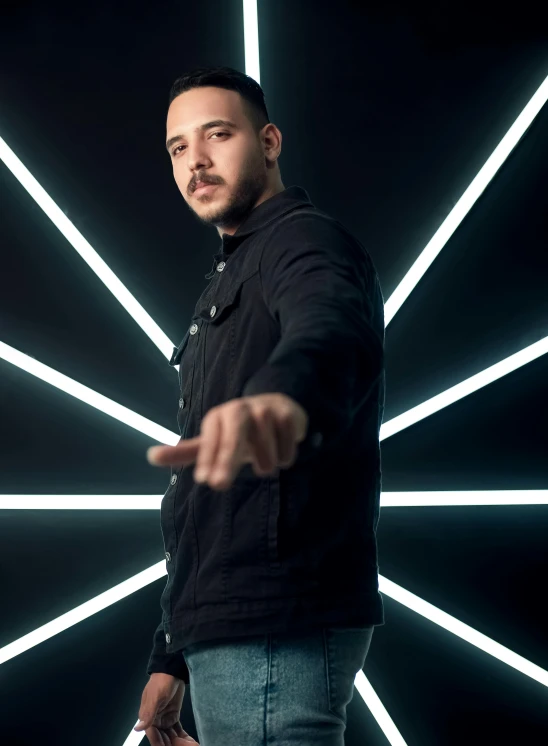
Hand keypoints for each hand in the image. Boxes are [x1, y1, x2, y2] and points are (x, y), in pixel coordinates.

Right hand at [134, 672, 197, 744]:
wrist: (172, 670)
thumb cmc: (161, 682)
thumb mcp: (155, 697)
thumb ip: (148, 714)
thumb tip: (137, 728)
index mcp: (148, 716)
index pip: (153, 735)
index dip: (159, 743)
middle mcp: (155, 720)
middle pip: (161, 737)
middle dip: (169, 743)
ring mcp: (165, 718)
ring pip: (170, 735)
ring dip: (177, 741)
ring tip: (185, 745)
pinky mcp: (174, 715)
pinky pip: (177, 729)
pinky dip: (182, 736)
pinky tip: (187, 741)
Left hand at [147, 393, 308, 490]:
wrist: (276, 409)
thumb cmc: (239, 432)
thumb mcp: (213, 442)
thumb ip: (185, 452)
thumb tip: (151, 456)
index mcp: (217, 418)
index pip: (210, 440)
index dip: (207, 459)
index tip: (204, 480)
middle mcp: (239, 409)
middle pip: (233, 435)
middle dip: (226, 459)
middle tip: (219, 484)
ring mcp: (264, 409)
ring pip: (264, 445)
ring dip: (266, 463)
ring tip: (266, 466)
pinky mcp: (286, 413)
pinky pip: (286, 444)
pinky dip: (285, 455)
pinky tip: (282, 453)